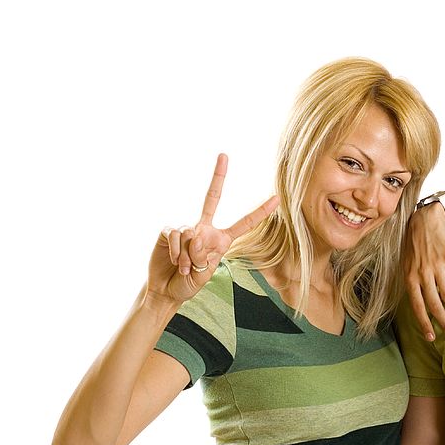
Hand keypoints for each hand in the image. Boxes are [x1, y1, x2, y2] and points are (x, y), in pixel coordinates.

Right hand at [147, 153, 279, 304]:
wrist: (167, 290)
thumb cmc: (190, 283)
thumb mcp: (204, 274)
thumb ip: (203, 256)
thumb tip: (196, 235)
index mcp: (221, 239)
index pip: (244, 223)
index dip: (260, 212)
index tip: (277, 198)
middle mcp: (205, 228)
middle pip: (212, 197)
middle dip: (218, 176)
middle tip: (224, 155)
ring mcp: (186, 228)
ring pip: (192, 234)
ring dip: (189, 257)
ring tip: (185, 268)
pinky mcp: (169, 231)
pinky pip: (177, 235)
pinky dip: (177, 252)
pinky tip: (175, 262)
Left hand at [402, 202, 444, 340]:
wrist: (424, 220)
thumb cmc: (413, 245)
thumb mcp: (406, 264)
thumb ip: (413, 283)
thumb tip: (421, 303)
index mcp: (410, 277)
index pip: (417, 306)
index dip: (425, 323)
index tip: (431, 337)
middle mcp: (422, 274)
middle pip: (434, 304)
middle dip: (443, 322)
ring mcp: (436, 266)